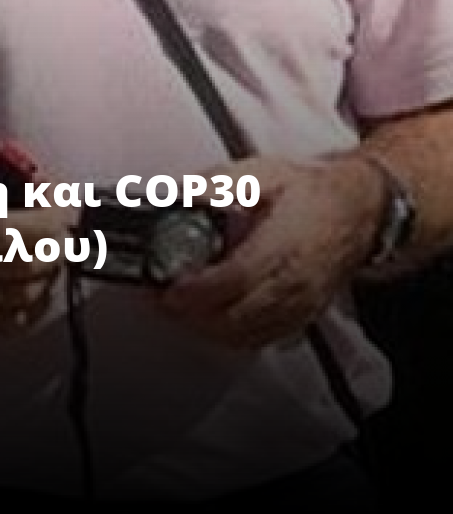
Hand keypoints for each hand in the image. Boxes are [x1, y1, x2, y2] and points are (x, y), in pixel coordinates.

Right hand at [0, 157, 72, 337]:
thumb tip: (37, 176)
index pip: (15, 231)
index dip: (48, 218)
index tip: (60, 205)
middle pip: (26, 266)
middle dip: (56, 245)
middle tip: (61, 228)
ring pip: (23, 295)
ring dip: (48, 272)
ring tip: (49, 249)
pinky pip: (9, 322)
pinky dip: (34, 303)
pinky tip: (36, 281)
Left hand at [156, 154, 383, 347]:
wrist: (355, 210)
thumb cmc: (309, 193)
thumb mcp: (262, 173)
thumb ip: (221, 184)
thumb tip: (186, 192)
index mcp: (283, 247)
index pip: (235, 280)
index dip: (197, 290)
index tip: (166, 288)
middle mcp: (292, 285)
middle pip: (235, 318)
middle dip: (190, 314)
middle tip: (158, 298)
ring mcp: (298, 307)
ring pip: (244, 336)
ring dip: (205, 328)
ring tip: (176, 307)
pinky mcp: (299, 318)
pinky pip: (259, 340)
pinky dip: (228, 335)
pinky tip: (208, 319)